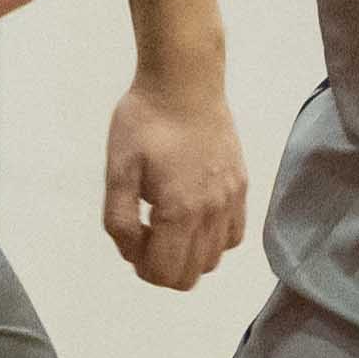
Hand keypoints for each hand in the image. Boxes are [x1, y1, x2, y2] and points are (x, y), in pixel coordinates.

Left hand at [100, 65, 246, 290]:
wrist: (184, 82)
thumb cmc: (144, 123)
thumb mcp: (116, 171)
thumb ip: (119, 220)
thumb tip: (132, 254)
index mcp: (179, 211)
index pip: (165, 274)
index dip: (142, 267)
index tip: (132, 238)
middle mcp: (212, 213)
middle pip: (191, 275)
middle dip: (162, 267)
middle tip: (146, 233)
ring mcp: (232, 201)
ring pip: (213, 259)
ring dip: (187, 254)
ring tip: (168, 223)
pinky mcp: (241, 186)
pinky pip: (233, 235)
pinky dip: (212, 240)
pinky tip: (194, 215)